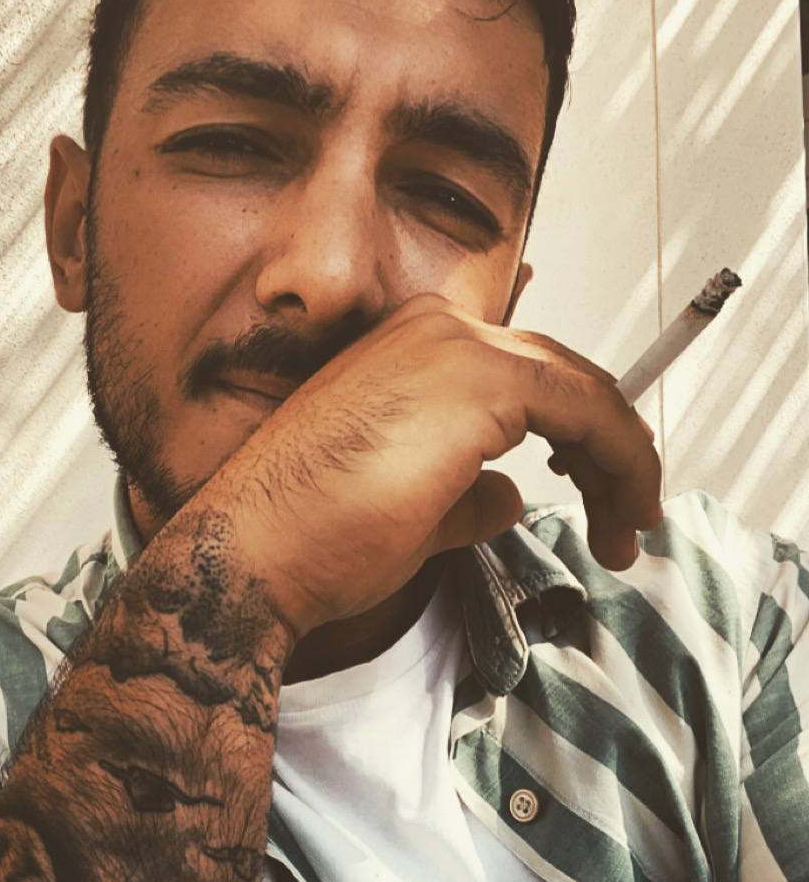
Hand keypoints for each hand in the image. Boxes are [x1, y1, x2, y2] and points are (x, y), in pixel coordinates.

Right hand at [186, 294, 662, 638]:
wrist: (253, 552)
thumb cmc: (310, 535)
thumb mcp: (410, 509)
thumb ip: (468, 492)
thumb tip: (507, 496)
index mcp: (410, 348)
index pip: (523, 372)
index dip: (579, 430)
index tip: (601, 486)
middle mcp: (435, 330)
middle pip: (561, 375)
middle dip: (608, 449)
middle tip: (628, 513)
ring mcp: (455, 346)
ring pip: (582, 389)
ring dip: (621, 459)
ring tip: (629, 526)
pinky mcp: (479, 379)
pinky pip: (587, 407)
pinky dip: (622, 457)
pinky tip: (625, 507)